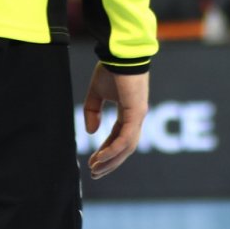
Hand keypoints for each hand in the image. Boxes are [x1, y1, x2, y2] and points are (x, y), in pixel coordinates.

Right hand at [83, 64, 149, 179]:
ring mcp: (138, 116)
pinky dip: (113, 150)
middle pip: (125, 148)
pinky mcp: (136, 113)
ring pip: (127, 147)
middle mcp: (136, 117)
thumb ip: (92, 111)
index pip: (119, 138)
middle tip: (95, 174)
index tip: (94, 163)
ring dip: (111, 161)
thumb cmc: (111, 69)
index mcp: (128, 112)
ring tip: (96, 170)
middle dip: (110, 162)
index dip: (106, 151)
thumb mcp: (96, 93)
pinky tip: (101, 158)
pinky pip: (126, 138)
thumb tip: (91, 132)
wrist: (120, 54)